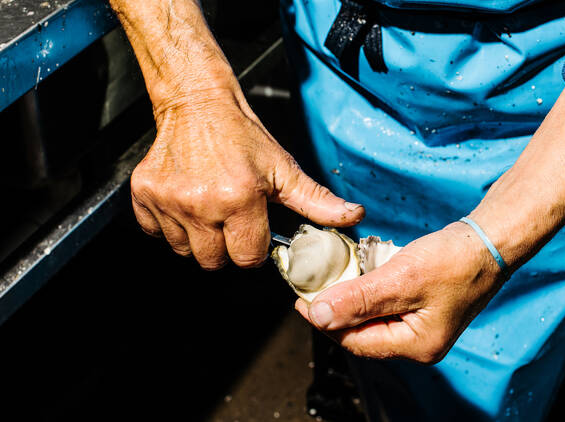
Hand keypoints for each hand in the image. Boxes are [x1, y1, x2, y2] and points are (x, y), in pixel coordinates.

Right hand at [131, 89, 364, 268]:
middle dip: (227, 246)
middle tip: (232, 219)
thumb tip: (353, 217)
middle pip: (215, 261)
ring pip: (186, 251)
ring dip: (199, 237)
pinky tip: (187, 203)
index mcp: (238, 199)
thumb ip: (316, 201)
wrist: (197, 103)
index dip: (254, 247)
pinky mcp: (144, 196)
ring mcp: (169, 201)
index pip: (247, 258)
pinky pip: (158, 235)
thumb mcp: (284, 168)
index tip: (254, 229)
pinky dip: (172, 226)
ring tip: (209, 208)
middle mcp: (200, 204)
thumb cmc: (242, 136)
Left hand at [295, 222, 503, 363]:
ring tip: (335, 278)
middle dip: (338, 311)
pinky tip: (362, 273)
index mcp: (417, 345)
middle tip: (314, 288)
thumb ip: (357, 299)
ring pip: (374, 319)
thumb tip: (318, 316)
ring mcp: (424, 326)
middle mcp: (420, 343)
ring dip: (353, 299)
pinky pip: (388, 306)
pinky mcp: (425, 308)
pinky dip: (371, 291)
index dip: (326, 322)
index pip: (356, 342)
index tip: (302, 300)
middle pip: (364, 333)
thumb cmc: (457, 259)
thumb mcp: (401, 278)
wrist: (492, 240)